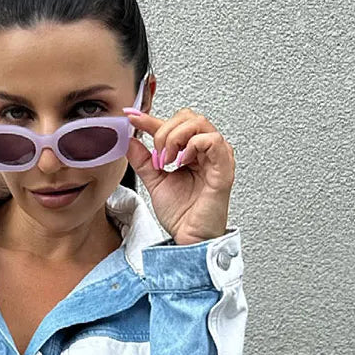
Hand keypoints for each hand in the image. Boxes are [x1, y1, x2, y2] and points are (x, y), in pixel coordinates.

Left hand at [122, 105, 234, 245]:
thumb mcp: (155, 182)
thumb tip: (130, 140)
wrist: (189, 238)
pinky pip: (213, 141)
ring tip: (168, 160)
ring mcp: (217, 158)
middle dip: (165, 131)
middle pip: (188, 117)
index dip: (151, 119)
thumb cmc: (182, 214)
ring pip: (199, 123)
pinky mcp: (224, 169)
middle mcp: (207, 152)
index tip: (132, 118)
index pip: (174, 124)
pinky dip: (194, 145)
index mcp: (192, 152)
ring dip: (176, 137)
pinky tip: (182, 161)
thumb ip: (143, 160)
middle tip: (157, 156)